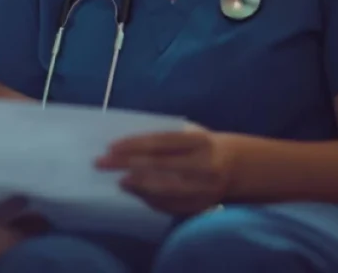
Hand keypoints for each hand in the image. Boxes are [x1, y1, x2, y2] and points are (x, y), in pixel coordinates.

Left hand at [95, 124, 234, 214]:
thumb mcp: (190, 131)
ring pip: (164, 189)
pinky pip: (170, 205)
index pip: (160, 142)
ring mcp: (204, 188)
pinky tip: (135, 192)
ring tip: (118, 181)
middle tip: (101, 163)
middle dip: (126, 164)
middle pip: (158, 165)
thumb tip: (126, 140)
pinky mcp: (201, 206)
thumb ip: (163, 134)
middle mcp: (204, 165)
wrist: (236, 167)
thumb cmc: (201, 144)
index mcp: (199, 141)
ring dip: (137, 185)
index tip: (110, 147)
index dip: (134, 144)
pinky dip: (150, 199)